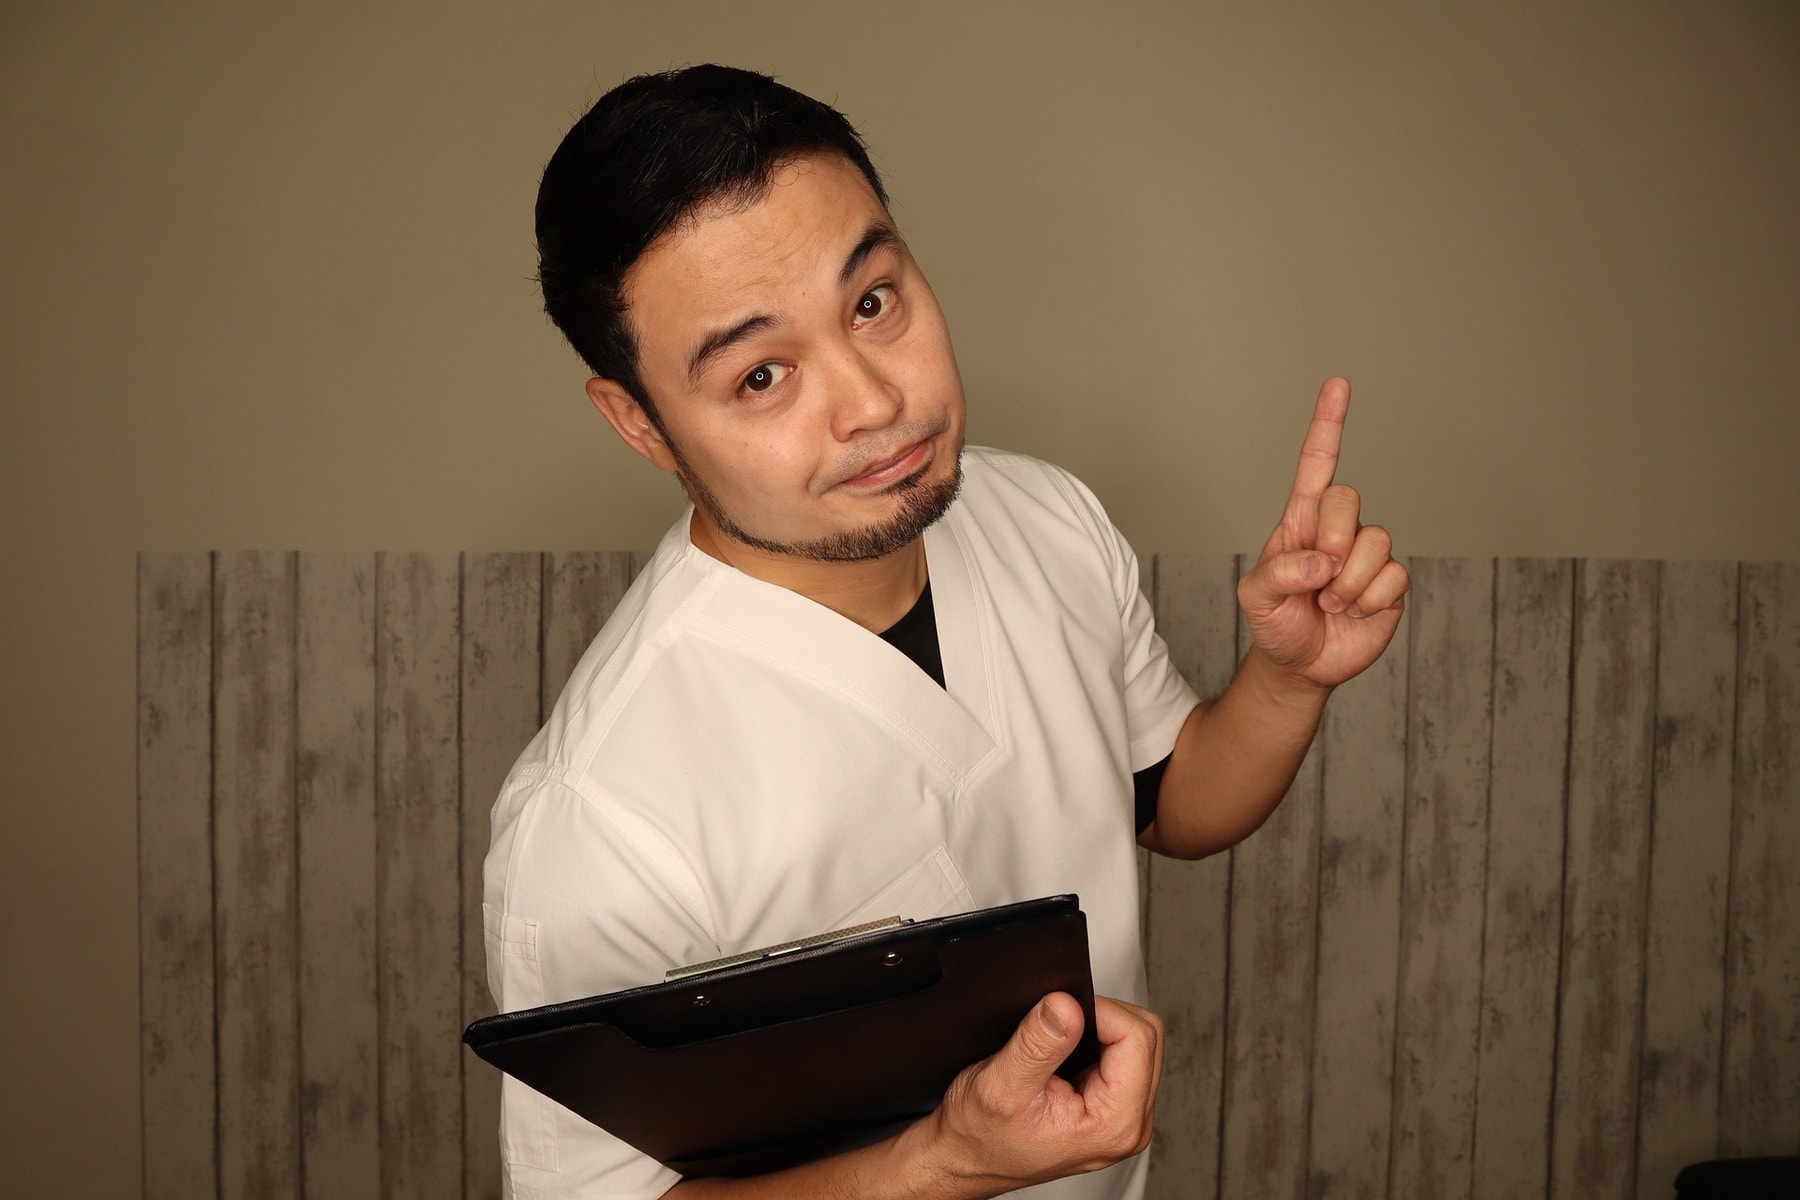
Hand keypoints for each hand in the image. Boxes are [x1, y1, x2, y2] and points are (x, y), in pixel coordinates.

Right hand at [921, 993, 1162, 1196]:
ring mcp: (1124, 1117)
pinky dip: (1094, 1042)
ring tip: (1057, 1048)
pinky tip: (1064, 1057)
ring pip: (1137, 1043)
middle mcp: (1129, 1124)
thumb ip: (1038, 1043)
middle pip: (1145, 1037)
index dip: (1097, 1011)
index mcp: (1114, 1124)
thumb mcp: (1001, 1084)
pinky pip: (1123, 1056)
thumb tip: (1067, 1005)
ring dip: (1097, 1031)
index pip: (1138, 1037)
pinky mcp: (1114, 1109)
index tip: (1058, 1015)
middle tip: (1055, 1030)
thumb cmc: (981, 1136)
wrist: (966, 1157)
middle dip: (1101, 1020)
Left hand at [1238, 378, 1408, 688]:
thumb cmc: (1275, 621)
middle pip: (1348, 499)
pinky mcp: (1390, 582)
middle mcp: (1337, 528)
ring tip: (1330, 604)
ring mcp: (1366, 553)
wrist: (1300, 664)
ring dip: (1348, 582)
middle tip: (1317, 579)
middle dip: (1330, 541)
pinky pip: (1394, 575)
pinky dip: (1368, 601)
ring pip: (1376, 540)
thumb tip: (1323, 561)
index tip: (1338, 384)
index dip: (1328, 425)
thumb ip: (1279, 574)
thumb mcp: (1256, 597)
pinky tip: (1354, 613)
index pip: (1317, 464)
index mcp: (1301, 520)